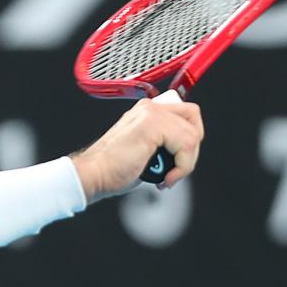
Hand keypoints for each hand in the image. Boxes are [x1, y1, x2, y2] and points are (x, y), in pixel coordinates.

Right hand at [71, 97, 204, 202]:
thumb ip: (163, 143)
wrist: (93, 175)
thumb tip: (183, 152)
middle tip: (176, 168)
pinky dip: (182, 167)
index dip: (187, 139)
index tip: (176, 161)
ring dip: (185, 163)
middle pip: (193, 119)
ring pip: (193, 135)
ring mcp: (150, 114)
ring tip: (167, 176)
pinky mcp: (152, 125)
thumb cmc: (111, 170)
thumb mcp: (143, 150)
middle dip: (190, 150)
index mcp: (146, 111)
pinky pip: (186, 144)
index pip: (185, 115)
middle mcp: (149, 108)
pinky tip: (165, 177)